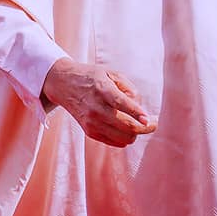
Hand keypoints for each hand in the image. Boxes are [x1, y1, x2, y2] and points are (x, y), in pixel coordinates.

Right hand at [42, 59, 156, 147]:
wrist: (63, 84)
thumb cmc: (91, 77)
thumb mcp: (110, 73)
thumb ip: (129, 88)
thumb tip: (140, 109)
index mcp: (101, 89)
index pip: (121, 104)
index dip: (137, 113)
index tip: (149, 119)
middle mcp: (95, 108)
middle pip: (126, 126)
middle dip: (145, 127)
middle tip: (153, 122)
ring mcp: (91, 122)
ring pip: (124, 138)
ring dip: (135, 132)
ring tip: (137, 123)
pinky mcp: (89, 131)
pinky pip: (116, 142)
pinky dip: (124, 137)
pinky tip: (124, 126)